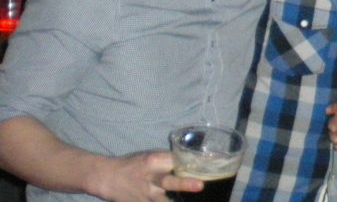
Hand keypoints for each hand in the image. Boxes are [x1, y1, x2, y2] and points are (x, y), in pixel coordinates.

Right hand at [87, 150, 202, 201]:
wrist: (107, 177)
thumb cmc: (133, 164)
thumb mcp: (149, 156)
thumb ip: (169, 160)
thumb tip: (194, 161)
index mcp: (153, 162)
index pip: (176, 160)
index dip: (193, 163)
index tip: (211, 164)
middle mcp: (150, 179)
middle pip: (169, 182)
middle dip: (185, 184)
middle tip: (200, 185)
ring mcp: (146, 195)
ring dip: (174, 201)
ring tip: (188, 201)